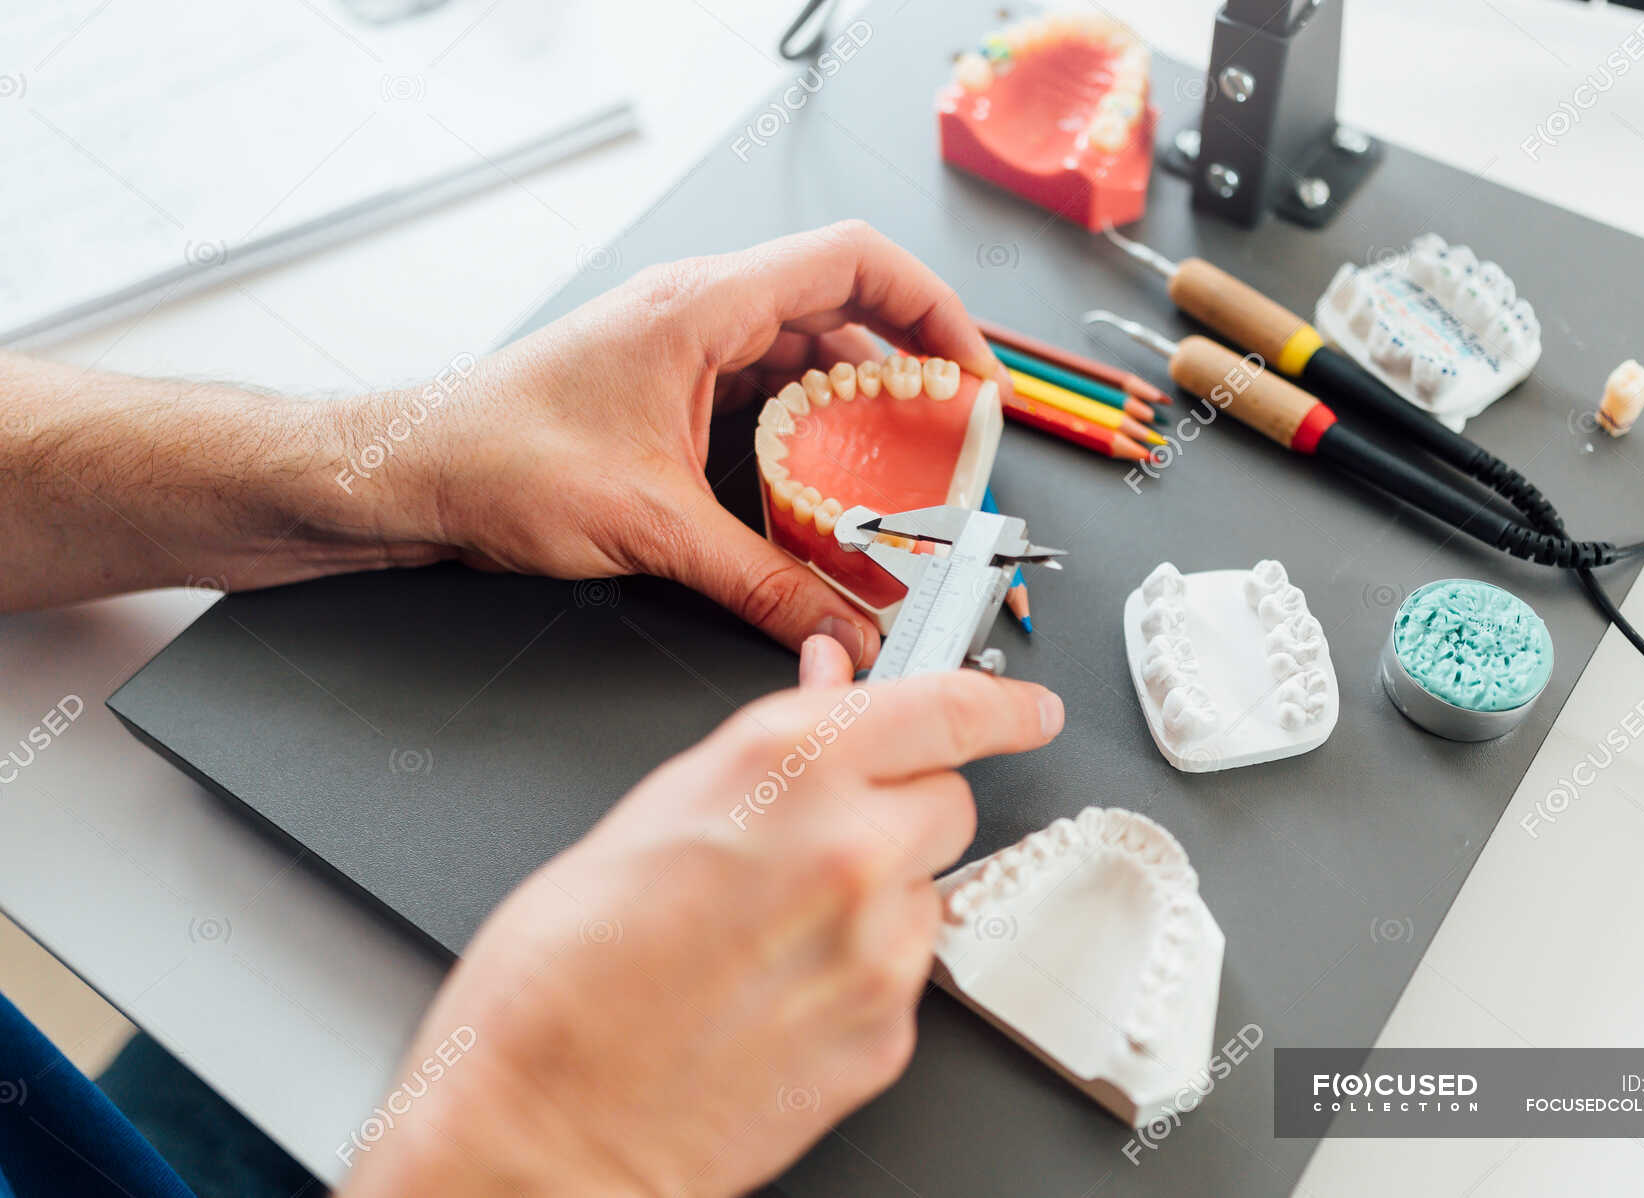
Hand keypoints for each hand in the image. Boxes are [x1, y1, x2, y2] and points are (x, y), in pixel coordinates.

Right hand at [338, 643, 1062, 1197]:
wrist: (544, 1129)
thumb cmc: (560, 976)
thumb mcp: (655, 813)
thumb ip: (772, 746)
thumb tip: (832, 687)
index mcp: (789, 766)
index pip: (947, 708)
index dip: (998, 703)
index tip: (1023, 708)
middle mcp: (852, 847)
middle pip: (952, 802)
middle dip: (904, 810)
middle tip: (823, 842)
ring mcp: (881, 949)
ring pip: (931, 891)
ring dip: (882, 896)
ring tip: (776, 932)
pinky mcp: (889, 1033)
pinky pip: (908, 975)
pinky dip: (864, 973)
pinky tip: (782, 991)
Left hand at [339, 221, 1006, 667]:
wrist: (409, 474)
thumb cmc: (496, 459)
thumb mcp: (651, 527)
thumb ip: (763, 582)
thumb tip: (844, 621)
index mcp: (702, 306)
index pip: (854, 263)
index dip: (932, 307)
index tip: (972, 372)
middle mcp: (699, 313)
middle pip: (842, 312)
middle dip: (908, 372)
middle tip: (953, 438)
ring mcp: (684, 349)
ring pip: (805, 358)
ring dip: (860, 410)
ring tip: (903, 471)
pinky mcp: (669, 391)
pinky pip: (765, 396)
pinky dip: (809, 435)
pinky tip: (828, 488)